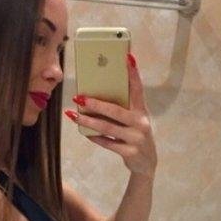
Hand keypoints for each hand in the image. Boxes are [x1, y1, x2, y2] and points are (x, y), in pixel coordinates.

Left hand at [68, 52, 157, 177]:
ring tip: (74, 115)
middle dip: (95, 104)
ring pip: (108, 128)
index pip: (138, 89)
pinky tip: (85, 133)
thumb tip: (96, 97)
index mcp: (142, 111)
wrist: (146, 164)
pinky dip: (95, 137)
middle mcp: (140, 123)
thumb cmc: (136, 136)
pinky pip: (108, 143)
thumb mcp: (135, 121)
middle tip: (79, 97)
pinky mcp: (130, 152)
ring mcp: (136, 138)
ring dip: (89, 122)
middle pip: (115, 111)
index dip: (133, 73)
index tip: (127, 57)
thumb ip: (123, 109)